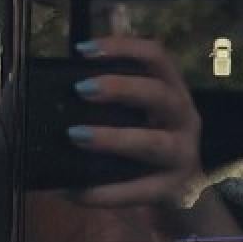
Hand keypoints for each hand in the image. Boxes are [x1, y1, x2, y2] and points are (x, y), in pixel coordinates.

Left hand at [68, 35, 202, 208]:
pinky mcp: (173, 190)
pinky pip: (138, 191)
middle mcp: (184, 118)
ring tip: (76, 135)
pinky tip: (73, 191)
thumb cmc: (149, 145)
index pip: (156, 57)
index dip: (123, 47)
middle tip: (81, 89)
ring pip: (154, 143)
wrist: (183, 194)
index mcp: (173, 92)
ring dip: (114, 138)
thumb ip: (114, 100)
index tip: (84, 50)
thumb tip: (58, 89)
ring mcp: (183, 155)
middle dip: (121, 88)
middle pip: (160, 94)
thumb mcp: (141, 115)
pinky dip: (104, 192)